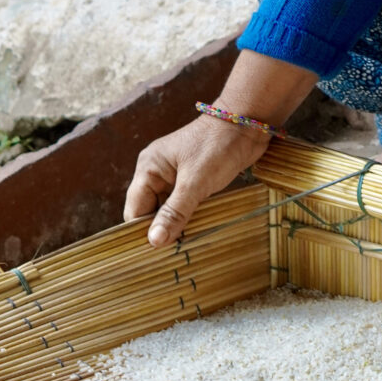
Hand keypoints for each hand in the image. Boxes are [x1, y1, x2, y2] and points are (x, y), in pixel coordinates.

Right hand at [124, 116, 268, 246]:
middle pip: (149, 211)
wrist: (247, 123)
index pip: (135, 209)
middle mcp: (157, 172)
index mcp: (148, 168)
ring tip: (183, 247)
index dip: (142, 232)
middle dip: (159, 230)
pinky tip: (194, 231)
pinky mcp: (192, 179)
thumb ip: (174, 212)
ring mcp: (174, 175)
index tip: (154, 256)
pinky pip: (182, 204)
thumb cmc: (218, 146)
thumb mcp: (195, 181)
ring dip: (175, 225)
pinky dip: (187, 217)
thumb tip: (154, 241)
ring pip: (167, 209)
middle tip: (171, 256)